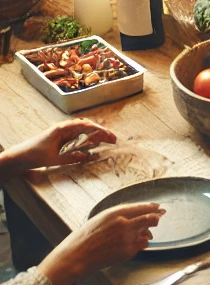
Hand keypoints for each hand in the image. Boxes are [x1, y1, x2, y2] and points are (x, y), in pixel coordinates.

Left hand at [0, 120, 115, 178]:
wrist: (20, 156)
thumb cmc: (35, 155)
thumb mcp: (55, 158)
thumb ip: (72, 157)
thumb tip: (87, 156)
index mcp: (63, 128)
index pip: (85, 126)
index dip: (100, 130)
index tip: (110, 136)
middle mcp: (64, 127)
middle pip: (87, 126)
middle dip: (101, 132)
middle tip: (113, 139)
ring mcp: (63, 132)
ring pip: (84, 130)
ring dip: (95, 135)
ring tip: (106, 141)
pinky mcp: (62, 137)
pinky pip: (78, 136)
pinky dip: (87, 139)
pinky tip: (92, 145)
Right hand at [40, 202, 163, 284]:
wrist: (75, 257)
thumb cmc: (84, 238)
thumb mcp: (100, 219)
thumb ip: (117, 216)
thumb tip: (134, 216)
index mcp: (115, 213)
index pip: (140, 207)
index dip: (151, 207)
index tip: (157, 206)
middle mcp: (124, 224)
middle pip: (149, 218)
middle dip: (156, 216)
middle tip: (161, 214)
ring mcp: (127, 238)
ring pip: (147, 231)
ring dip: (149, 230)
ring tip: (151, 229)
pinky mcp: (127, 251)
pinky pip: (142, 244)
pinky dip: (143, 242)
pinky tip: (141, 241)